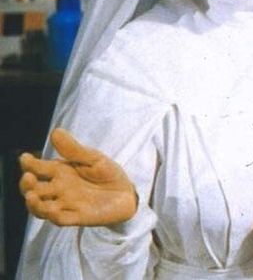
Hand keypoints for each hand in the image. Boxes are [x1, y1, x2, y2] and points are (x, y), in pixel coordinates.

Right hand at [19, 128, 137, 226]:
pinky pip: (61, 219)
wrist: (127, 192)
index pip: (38, 168)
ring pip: (41, 208)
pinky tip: (53, 210)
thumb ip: (74, 149)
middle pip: (34, 189)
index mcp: (60, 172)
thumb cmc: (107, 173)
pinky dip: (54, 216)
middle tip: (28, 177)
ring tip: (31, 196)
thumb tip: (55, 131)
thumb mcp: (93, 158)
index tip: (25, 158)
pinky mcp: (78, 217)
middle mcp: (58, 189)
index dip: (29, 164)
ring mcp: (66, 204)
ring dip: (34, 204)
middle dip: (27, 185)